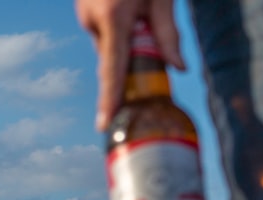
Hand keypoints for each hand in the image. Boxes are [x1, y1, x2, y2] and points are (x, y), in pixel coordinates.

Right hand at [75, 0, 184, 130]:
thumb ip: (168, 33)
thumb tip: (178, 68)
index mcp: (114, 18)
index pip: (111, 71)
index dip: (109, 100)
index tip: (104, 124)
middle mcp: (93, 19)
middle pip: (113, 57)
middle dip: (132, 57)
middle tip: (150, 26)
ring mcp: (84, 13)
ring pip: (109, 42)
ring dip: (127, 37)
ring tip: (142, 4)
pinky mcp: (84, 7)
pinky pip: (103, 28)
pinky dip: (118, 26)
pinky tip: (129, 4)